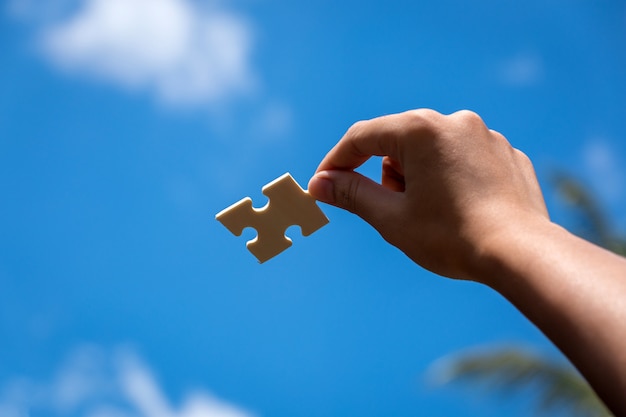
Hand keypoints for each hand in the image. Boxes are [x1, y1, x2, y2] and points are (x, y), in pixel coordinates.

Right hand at [308, 109, 548, 281]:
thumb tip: (319, 184)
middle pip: (398, 142)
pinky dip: (451, 178)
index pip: (362, 137)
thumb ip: (351, 194)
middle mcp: (454, 121)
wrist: (522, 254)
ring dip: (418, 176)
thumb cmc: (451, 237)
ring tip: (432, 214)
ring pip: (431, 150)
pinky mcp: (506, 154)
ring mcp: (485, 136)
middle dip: (385, 175)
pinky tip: (460, 210)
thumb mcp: (391, 218)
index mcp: (420, 130)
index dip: (336, 162)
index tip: (322, 185)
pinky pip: (463, 159)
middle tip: (392, 210)